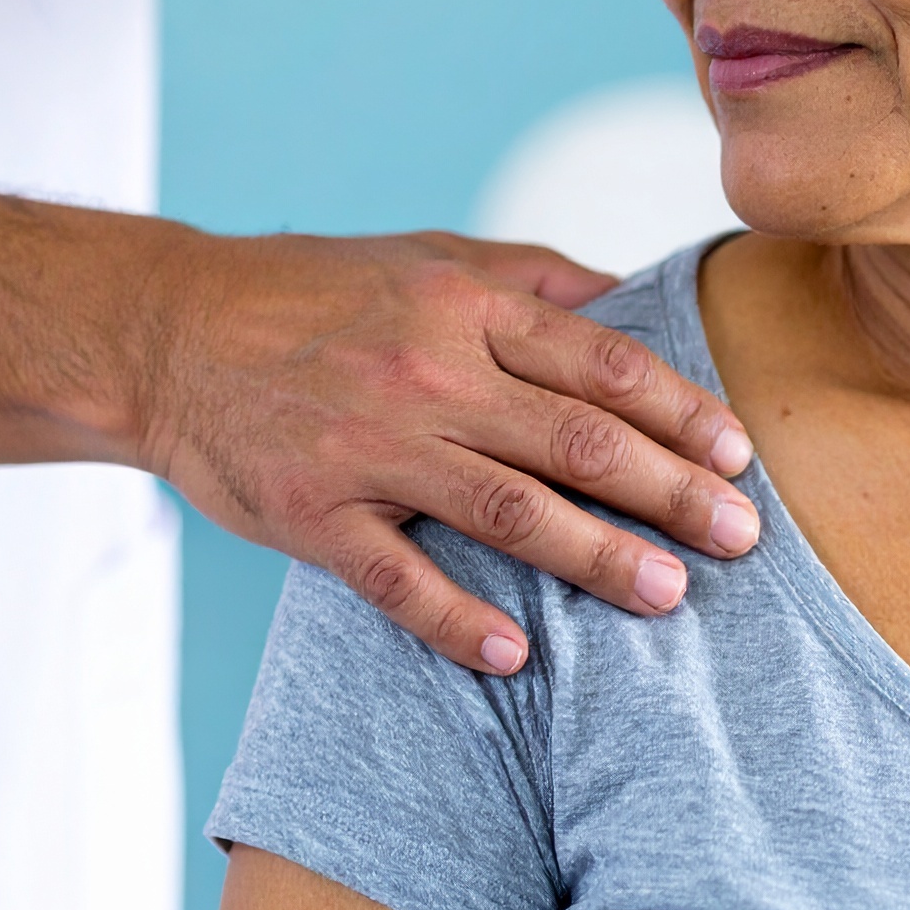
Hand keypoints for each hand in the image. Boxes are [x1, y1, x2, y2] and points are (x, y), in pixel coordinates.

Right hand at [137, 229, 757, 673]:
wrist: (167, 332)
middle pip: (577, 441)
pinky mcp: (310, 516)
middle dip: (671, 493)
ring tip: (669, 594)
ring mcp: (368, 449)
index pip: (601, 364)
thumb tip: (633, 294)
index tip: (739, 454)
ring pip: (508, 512)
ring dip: (597, 559)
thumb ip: (532, 278)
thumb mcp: (429, 254)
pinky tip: (520, 656)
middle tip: (743, 537)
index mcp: (466, 306)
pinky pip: (398, 579)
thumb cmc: (314, 291)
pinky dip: (459, 621)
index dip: (681, 410)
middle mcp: (428, 374)